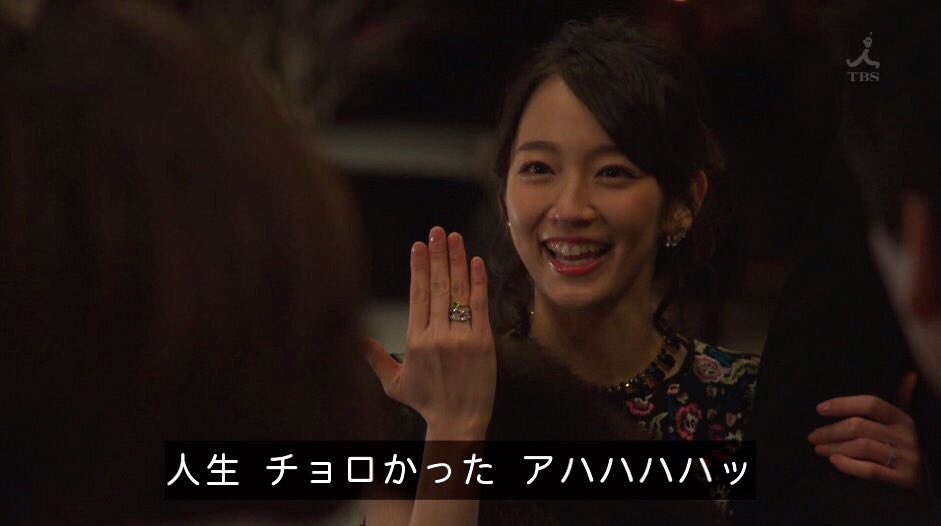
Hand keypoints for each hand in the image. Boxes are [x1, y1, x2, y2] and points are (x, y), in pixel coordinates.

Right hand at [364, 227, 495, 439]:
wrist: (458, 420)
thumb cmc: (427, 402)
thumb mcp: (393, 383)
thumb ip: (375, 357)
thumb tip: (356, 339)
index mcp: (415, 341)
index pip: (417, 294)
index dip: (418, 267)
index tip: (418, 246)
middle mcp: (437, 335)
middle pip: (437, 286)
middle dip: (437, 255)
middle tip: (436, 231)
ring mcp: (462, 337)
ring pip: (459, 290)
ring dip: (457, 260)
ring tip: (455, 237)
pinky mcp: (483, 341)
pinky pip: (480, 305)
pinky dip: (479, 281)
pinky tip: (476, 261)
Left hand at [808, 372, 922, 490]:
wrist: (930, 479)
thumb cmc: (909, 447)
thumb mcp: (908, 422)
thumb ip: (903, 399)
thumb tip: (909, 374)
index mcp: (902, 419)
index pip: (871, 404)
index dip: (843, 404)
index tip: (820, 409)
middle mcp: (905, 436)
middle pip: (860, 426)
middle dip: (831, 430)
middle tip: (812, 436)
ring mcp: (905, 458)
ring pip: (862, 447)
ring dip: (835, 447)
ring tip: (818, 449)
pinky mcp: (903, 479)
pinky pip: (871, 470)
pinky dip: (850, 465)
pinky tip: (834, 461)